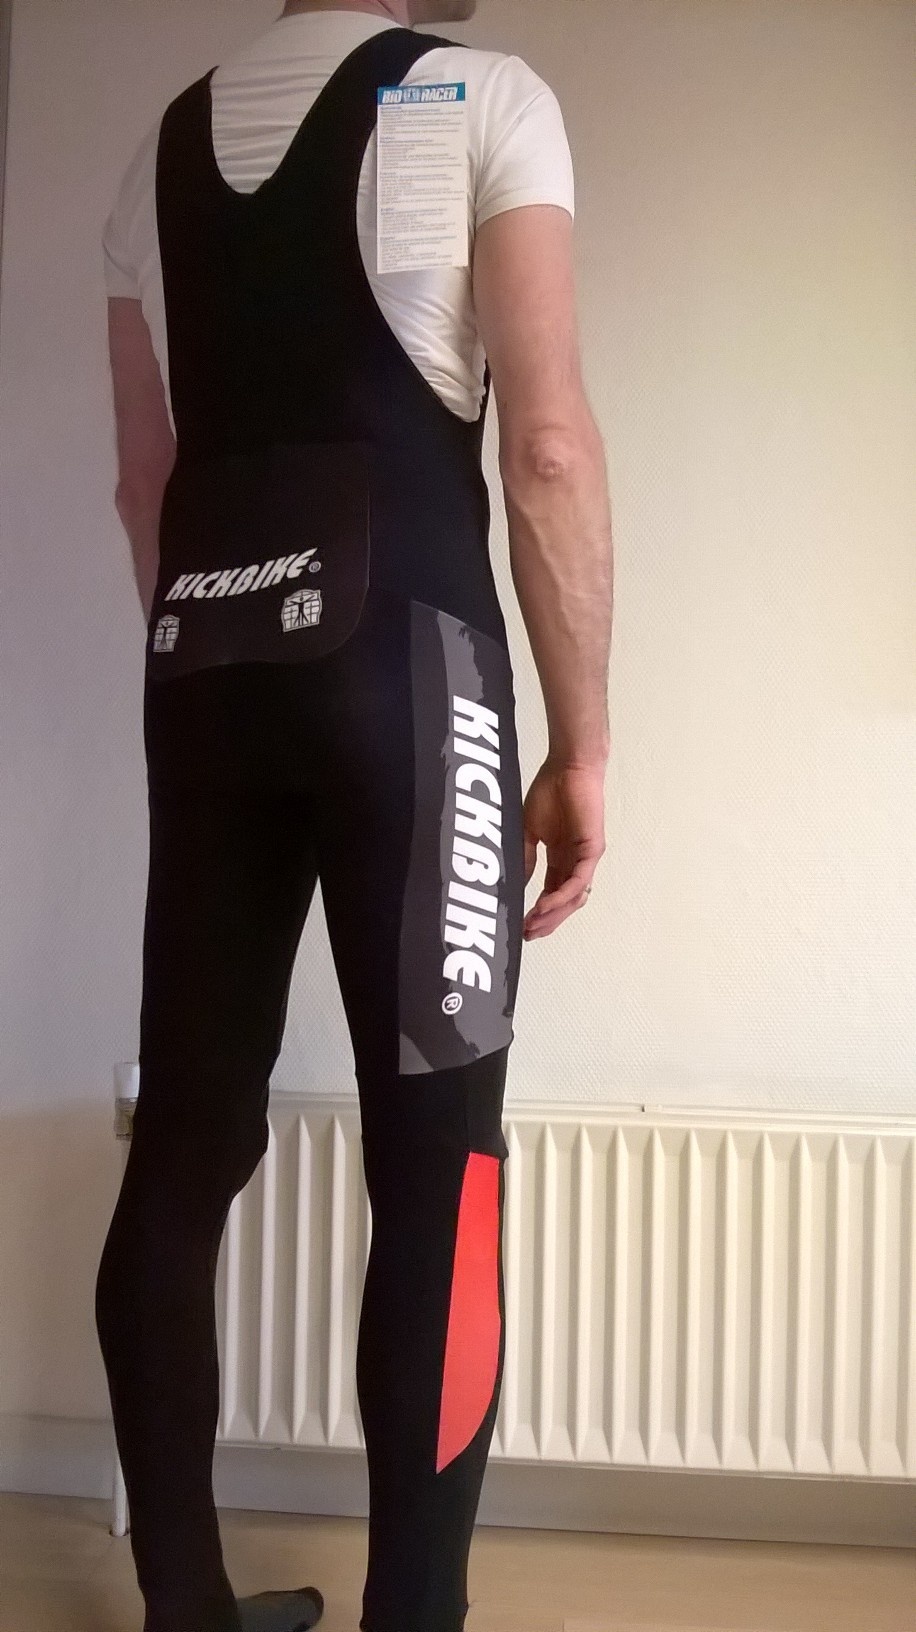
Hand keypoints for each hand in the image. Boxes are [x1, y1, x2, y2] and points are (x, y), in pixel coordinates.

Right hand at [522, 756, 606, 939]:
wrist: (567, 768)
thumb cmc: (550, 792)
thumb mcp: (529, 831)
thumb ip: (525, 857)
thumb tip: (517, 883)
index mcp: (560, 858)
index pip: (550, 894)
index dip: (537, 912)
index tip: (519, 926)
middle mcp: (574, 862)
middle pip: (563, 902)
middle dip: (546, 922)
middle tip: (527, 935)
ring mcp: (584, 858)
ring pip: (573, 897)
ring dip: (553, 915)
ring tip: (533, 925)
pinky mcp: (592, 850)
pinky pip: (577, 881)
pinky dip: (561, 896)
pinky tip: (542, 906)